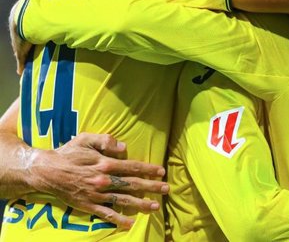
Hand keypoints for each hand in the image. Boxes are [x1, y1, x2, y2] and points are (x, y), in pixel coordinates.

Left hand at [9, 0, 43, 74]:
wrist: (29, 19)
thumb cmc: (34, 5)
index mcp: (16, 15)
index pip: (19, 21)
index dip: (25, 25)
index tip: (28, 29)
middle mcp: (14, 28)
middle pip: (18, 35)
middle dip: (21, 41)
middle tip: (26, 46)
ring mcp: (16, 40)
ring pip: (20, 47)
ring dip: (21, 53)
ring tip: (24, 60)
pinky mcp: (19, 51)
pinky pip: (21, 58)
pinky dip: (21, 64)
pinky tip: (20, 71)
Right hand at [28, 133, 167, 228]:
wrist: (47, 171)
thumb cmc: (68, 153)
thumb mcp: (86, 138)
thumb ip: (105, 140)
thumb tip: (124, 147)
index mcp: (105, 163)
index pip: (133, 167)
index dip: (148, 169)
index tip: (161, 172)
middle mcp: (104, 180)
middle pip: (133, 184)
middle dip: (152, 187)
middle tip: (166, 189)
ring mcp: (96, 194)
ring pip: (123, 200)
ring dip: (141, 203)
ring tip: (156, 206)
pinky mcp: (88, 205)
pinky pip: (106, 214)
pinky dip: (118, 219)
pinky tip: (130, 223)